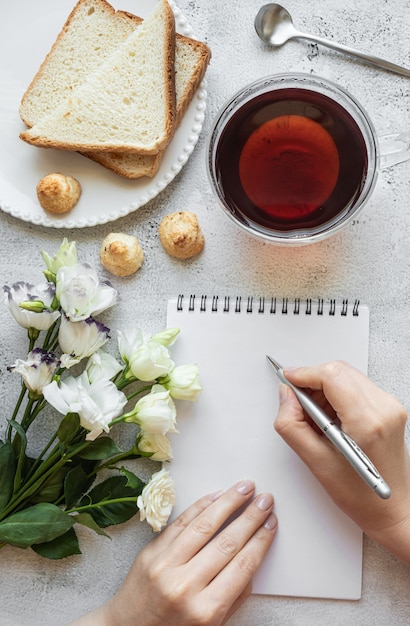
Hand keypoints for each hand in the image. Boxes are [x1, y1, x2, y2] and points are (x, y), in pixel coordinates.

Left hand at [69, 480, 276, 625]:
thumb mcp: (212, 625)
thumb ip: (234, 596)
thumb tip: (252, 558)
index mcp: (206, 610)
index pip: (242, 566)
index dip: (260, 540)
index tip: (272, 522)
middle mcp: (185, 586)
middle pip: (227, 542)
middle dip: (250, 518)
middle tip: (266, 500)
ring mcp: (165, 566)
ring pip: (204, 526)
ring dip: (228, 502)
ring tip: (245, 487)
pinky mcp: (151, 552)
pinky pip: (180, 522)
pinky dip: (200, 506)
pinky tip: (217, 495)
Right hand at [274, 360, 409, 562]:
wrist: (393, 510)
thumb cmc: (361, 496)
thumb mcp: (316, 462)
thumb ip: (292, 424)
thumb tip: (286, 396)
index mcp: (367, 422)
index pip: (331, 375)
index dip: (304, 374)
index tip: (287, 380)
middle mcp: (384, 408)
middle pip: (339, 370)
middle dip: (312, 380)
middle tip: (297, 401)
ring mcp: (390, 406)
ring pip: (347, 375)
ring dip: (324, 387)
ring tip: (316, 416)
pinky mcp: (389, 407)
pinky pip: (356, 386)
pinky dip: (337, 394)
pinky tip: (331, 418)